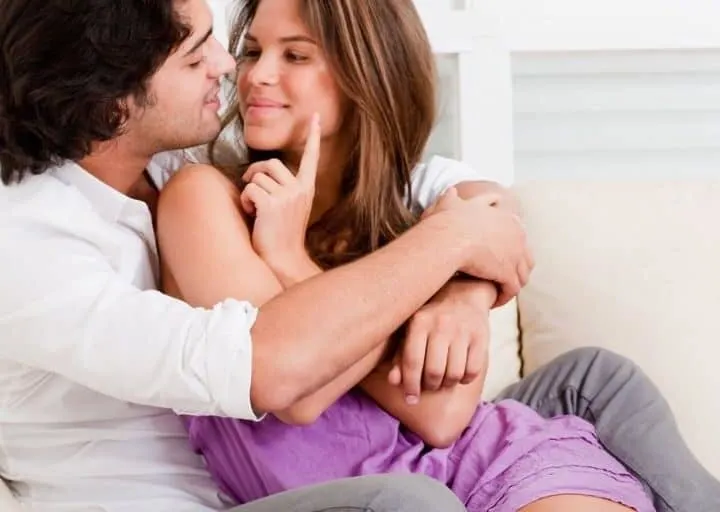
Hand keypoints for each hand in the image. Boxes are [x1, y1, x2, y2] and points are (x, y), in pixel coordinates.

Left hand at [239, 113, 320, 271]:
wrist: (284, 260)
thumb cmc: (282, 235)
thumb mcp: (291, 208)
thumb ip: (284, 189)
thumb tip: (260, 174)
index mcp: (307, 188)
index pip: (310, 157)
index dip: (312, 136)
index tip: (314, 117)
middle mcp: (300, 190)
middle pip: (271, 163)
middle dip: (255, 173)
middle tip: (251, 188)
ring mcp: (288, 197)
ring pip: (257, 177)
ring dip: (249, 191)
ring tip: (255, 210)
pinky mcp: (272, 205)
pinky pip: (250, 189)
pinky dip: (246, 200)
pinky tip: (252, 214)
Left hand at [387, 280, 492, 402]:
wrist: (464, 293)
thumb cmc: (430, 318)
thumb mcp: (411, 331)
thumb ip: (400, 356)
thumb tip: (394, 382)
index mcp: (419, 321)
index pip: (412, 361)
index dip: (410, 385)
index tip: (410, 399)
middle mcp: (441, 324)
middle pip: (434, 372)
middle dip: (430, 386)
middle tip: (429, 386)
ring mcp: (463, 330)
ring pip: (454, 374)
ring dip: (447, 384)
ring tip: (443, 380)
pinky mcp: (481, 336)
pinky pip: (473, 371)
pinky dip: (465, 379)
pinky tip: (459, 373)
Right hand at [422, 187, 533, 306]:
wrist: (448, 236)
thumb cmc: (446, 221)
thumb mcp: (451, 203)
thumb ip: (453, 197)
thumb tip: (451, 191)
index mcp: (508, 219)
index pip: (518, 237)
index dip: (509, 250)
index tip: (497, 259)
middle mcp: (518, 236)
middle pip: (525, 258)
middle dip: (515, 269)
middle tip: (502, 279)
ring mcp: (515, 256)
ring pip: (521, 276)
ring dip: (511, 285)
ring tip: (498, 293)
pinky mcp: (508, 273)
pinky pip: (511, 290)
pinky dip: (504, 297)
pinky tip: (493, 302)